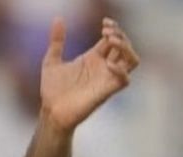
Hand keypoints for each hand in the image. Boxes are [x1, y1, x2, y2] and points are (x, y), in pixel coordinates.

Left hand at [39, 16, 138, 132]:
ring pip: (132, 59)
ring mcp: (107, 78)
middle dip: (120, 35)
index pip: (113, 38)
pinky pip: (125, 79)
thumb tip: (57, 19)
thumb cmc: (52, 90)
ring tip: (111, 41)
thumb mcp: (51, 61)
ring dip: (126, 48)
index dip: (114, 28)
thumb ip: (57, 41)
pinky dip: (121, 70)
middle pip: (125, 46)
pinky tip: (108, 64)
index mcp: (94, 57)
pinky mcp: (107, 91)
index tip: (105, 23)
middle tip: (106, 31)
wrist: (50, 112)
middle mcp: (104, 66)